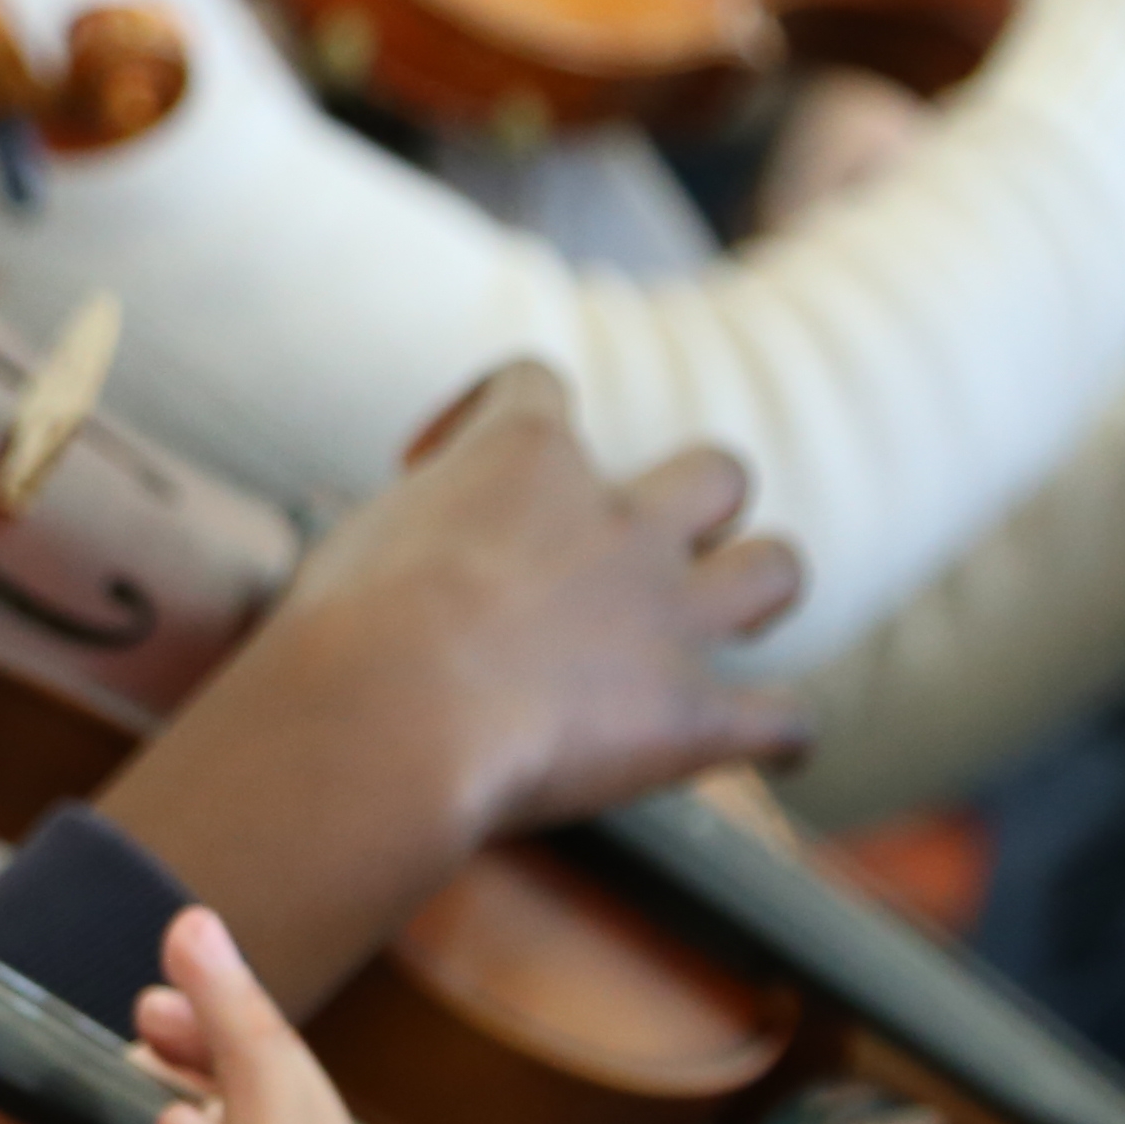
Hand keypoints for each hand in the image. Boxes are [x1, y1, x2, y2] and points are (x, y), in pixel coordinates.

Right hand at [96, 364, 808, 1010]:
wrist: (388, 715)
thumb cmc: (339, 632)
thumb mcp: (348, 547)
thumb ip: (396, 537)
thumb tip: (373, 574)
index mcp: (526, 455)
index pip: (534, 382)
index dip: (493, 412)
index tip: (435, 470)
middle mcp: (620, 519)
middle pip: (716, 467)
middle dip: (692, 501)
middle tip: (628, 549)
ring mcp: (670, 615)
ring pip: (779, 570)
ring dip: (754, 588)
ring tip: (720, 617)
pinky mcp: (694, 716)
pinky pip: (785, 719)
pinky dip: (782, 730)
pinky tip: (774, 741)